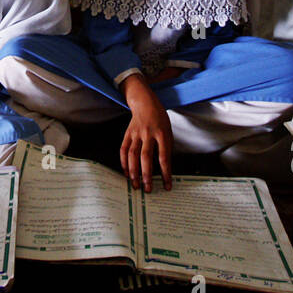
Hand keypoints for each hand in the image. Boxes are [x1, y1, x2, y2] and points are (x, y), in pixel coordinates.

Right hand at [120, 76, 172, 191]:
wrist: (145, 103)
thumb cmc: (160, 119)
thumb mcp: (168, 131)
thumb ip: (166, 148)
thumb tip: (164, 169)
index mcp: (162, 134)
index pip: (164, 157)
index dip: (166, 173)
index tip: (167, 185)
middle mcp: (148, 134)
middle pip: (146, 157)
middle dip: (147, 175)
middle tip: (148, 189)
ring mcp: (136, 133)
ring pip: (133, 155)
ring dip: (133, 171)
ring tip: (135, 184)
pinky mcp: (127, 133)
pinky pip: (124, 149)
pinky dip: (124, 162)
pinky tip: (126, 172)